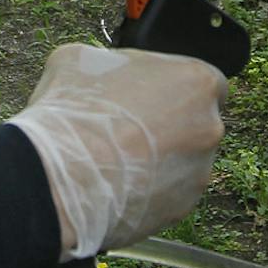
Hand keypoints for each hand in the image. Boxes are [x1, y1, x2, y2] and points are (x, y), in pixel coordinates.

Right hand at [6, 43, 227, 259]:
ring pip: (184, 162)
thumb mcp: (83, 59)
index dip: (176, 88)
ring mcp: (199, 172)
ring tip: (116, 161)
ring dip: (158, 160)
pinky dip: (148, 191)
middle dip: (168, 125)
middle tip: (128, 129)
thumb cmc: (73, 111)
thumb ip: (115, 63)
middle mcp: (209, 127)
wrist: (57, 178)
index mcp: (197, 81)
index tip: (151, 96)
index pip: (205, 82)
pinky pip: (169, 194)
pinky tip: (115, 184)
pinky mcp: (182, 208)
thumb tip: (111, 72)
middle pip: (196, 123)